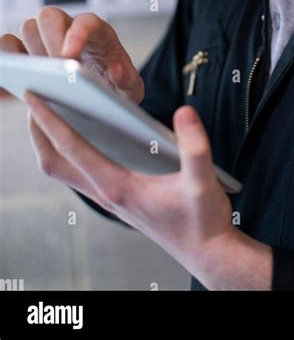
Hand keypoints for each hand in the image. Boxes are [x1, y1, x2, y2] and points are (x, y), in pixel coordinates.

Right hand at [0, 6, 143, 103]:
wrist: (101, 93)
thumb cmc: (115, 85)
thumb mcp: (131, 89)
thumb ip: (129, 81)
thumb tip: (116, 72)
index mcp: (97, 32)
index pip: (85, 22)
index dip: (76, 35)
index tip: (69, 58)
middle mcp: (69, 28)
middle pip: (49, 16)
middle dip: (48, 40)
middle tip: (52, 69)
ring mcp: (46, 38)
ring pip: (28, 28)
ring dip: (29, 52)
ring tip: (37, 79)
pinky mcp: (28, 52)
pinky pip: (8, 47)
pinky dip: (8, 64)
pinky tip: (12, 88)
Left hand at [22, 94, 271, 288]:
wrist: (206, 251)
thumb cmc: (202, 220)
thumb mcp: (203, 180)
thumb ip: (195, 146)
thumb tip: (184, 111)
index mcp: (118, 187)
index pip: (73, 148)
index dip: (50, 121)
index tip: (35, 96)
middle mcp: (106, 194)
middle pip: (55, 163)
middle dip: (38, 131)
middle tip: (32, 98)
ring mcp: (108, 198)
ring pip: (65, 170)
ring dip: (50, 142)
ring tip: (49, 111)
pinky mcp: (116, 198)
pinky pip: (80, 173)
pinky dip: (69, 151)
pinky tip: (82, 132)